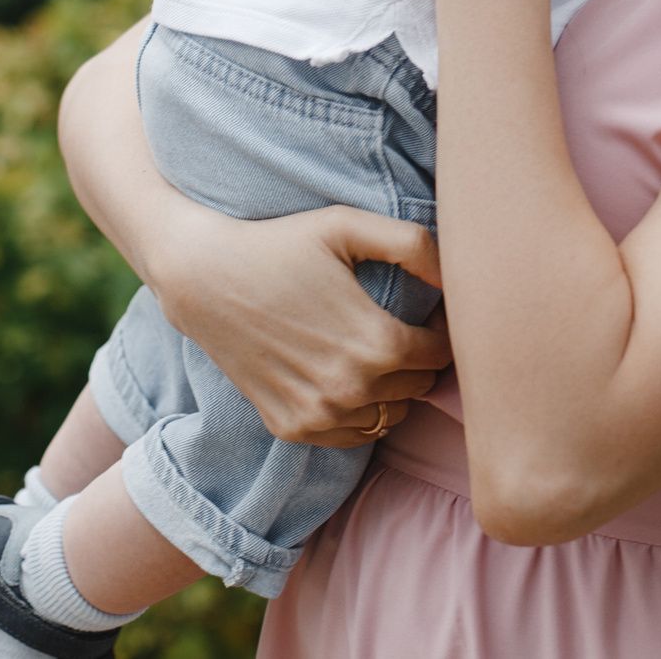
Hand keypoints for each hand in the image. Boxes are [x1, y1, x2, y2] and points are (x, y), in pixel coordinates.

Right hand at [151, 203, 451, 446]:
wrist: (204, 277)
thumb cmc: (279, 243)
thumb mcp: (346, 225)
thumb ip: (413, 244)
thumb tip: (456, 273)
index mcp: (376, 344)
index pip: (442, 355)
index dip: (441, 331)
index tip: (428, 312)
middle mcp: (351, 390)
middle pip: (419, 388)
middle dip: (419, 360)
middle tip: (400, 329)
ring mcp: (319, 415)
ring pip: (389, 417)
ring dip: (391, 390)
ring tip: (372, 351)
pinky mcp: (292, 427)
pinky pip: (352, 435)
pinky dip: (358, 412)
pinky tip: (343, 375)